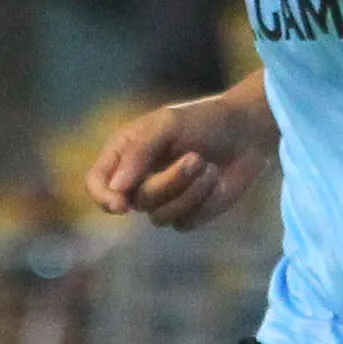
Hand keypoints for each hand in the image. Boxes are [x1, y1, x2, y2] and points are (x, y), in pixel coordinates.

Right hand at [87, 90, 276, 231]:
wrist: (246, 132)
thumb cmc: (204, 120)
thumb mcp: (167, 125)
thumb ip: (138, 152)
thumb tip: (116, 188)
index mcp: (124, 153)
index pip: (96, 183)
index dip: (103, 197)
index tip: (121, 205)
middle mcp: (138, 179)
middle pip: (136, 201)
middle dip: (169, 182)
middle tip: (196, 158)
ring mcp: (162, 200)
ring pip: (160, 217)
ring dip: (189, 192)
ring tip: (209, 166)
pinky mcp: (188, 213)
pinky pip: (184, 223)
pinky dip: (203, 202)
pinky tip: (217, 180)